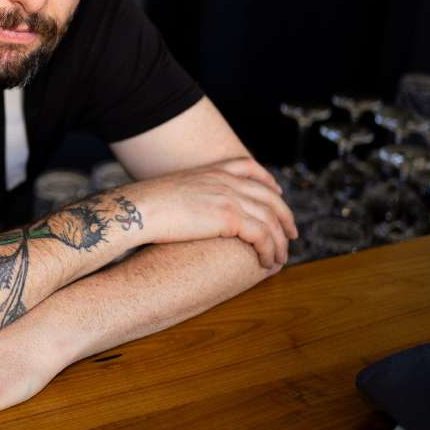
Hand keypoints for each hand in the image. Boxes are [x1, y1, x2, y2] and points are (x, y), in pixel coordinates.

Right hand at [127, 157, 296, 268]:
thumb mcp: (167, 190)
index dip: (268, 180)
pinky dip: (270, 250)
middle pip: (269, 195)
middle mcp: (224, 180)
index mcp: (210, 170)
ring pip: (271, 219)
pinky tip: (267, 263)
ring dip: (280, 241)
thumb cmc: (142, 206)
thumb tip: (180, 208)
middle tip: (292, 233)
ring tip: (280, 258)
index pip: (248, 167)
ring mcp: (229, 197)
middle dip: (285, 215)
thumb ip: (184, 194)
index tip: (277, 193)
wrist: (136, 209)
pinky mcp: (230, 218)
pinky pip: (263, 236)